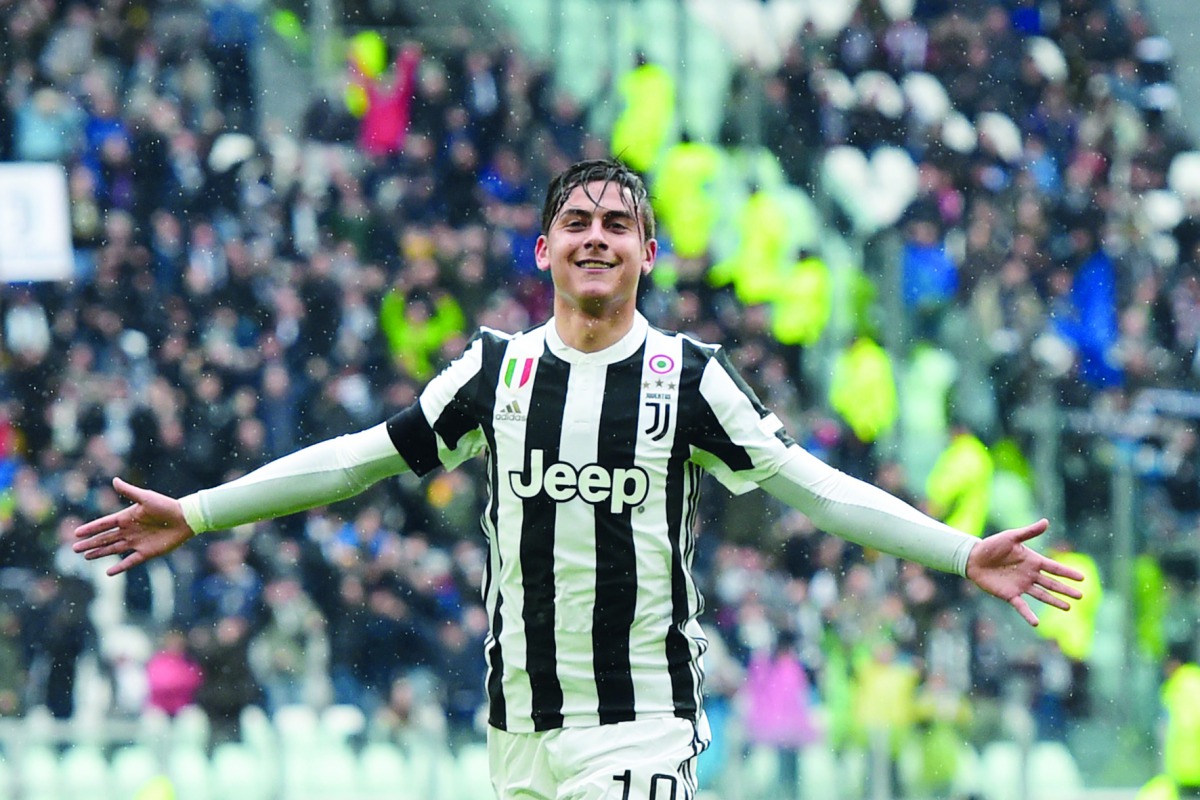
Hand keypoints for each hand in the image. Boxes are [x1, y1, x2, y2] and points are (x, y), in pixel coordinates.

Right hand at [73, 478, 195, 575]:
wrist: (186, 518)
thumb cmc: (166, 506)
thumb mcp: (146, 497)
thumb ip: (129, 491)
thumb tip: (114, 480)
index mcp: (127, 517)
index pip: (104, 524)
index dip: (91, 528)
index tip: (76, 532)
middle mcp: (129, 530)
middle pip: (105, 538)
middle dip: (90, 543)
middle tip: (74, 548)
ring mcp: (137, 542)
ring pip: (113, 549)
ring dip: (100, 553)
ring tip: (86, 557)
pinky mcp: (146, 552)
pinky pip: (130, 561)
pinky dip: (119, 567)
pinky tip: (108, 572)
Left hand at [965, 519, 1084, 625]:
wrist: (973, 557)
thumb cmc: (992, 545)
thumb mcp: (1011, 537)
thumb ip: (1029, 532)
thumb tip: (1046, 521)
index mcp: (1032, 561)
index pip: (1054, 568)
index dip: (1068, 573)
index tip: (1082, 578)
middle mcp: (1029, 574)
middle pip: (1052, 583)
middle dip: (1066, 590)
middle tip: (1081, 596)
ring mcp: (1021, 585)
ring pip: (1042, 595)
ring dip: (1055, 601)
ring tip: (1068, 607)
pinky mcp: (1010, 594)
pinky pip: (1022, 606)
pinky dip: (1028, 615)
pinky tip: (1036, 623)